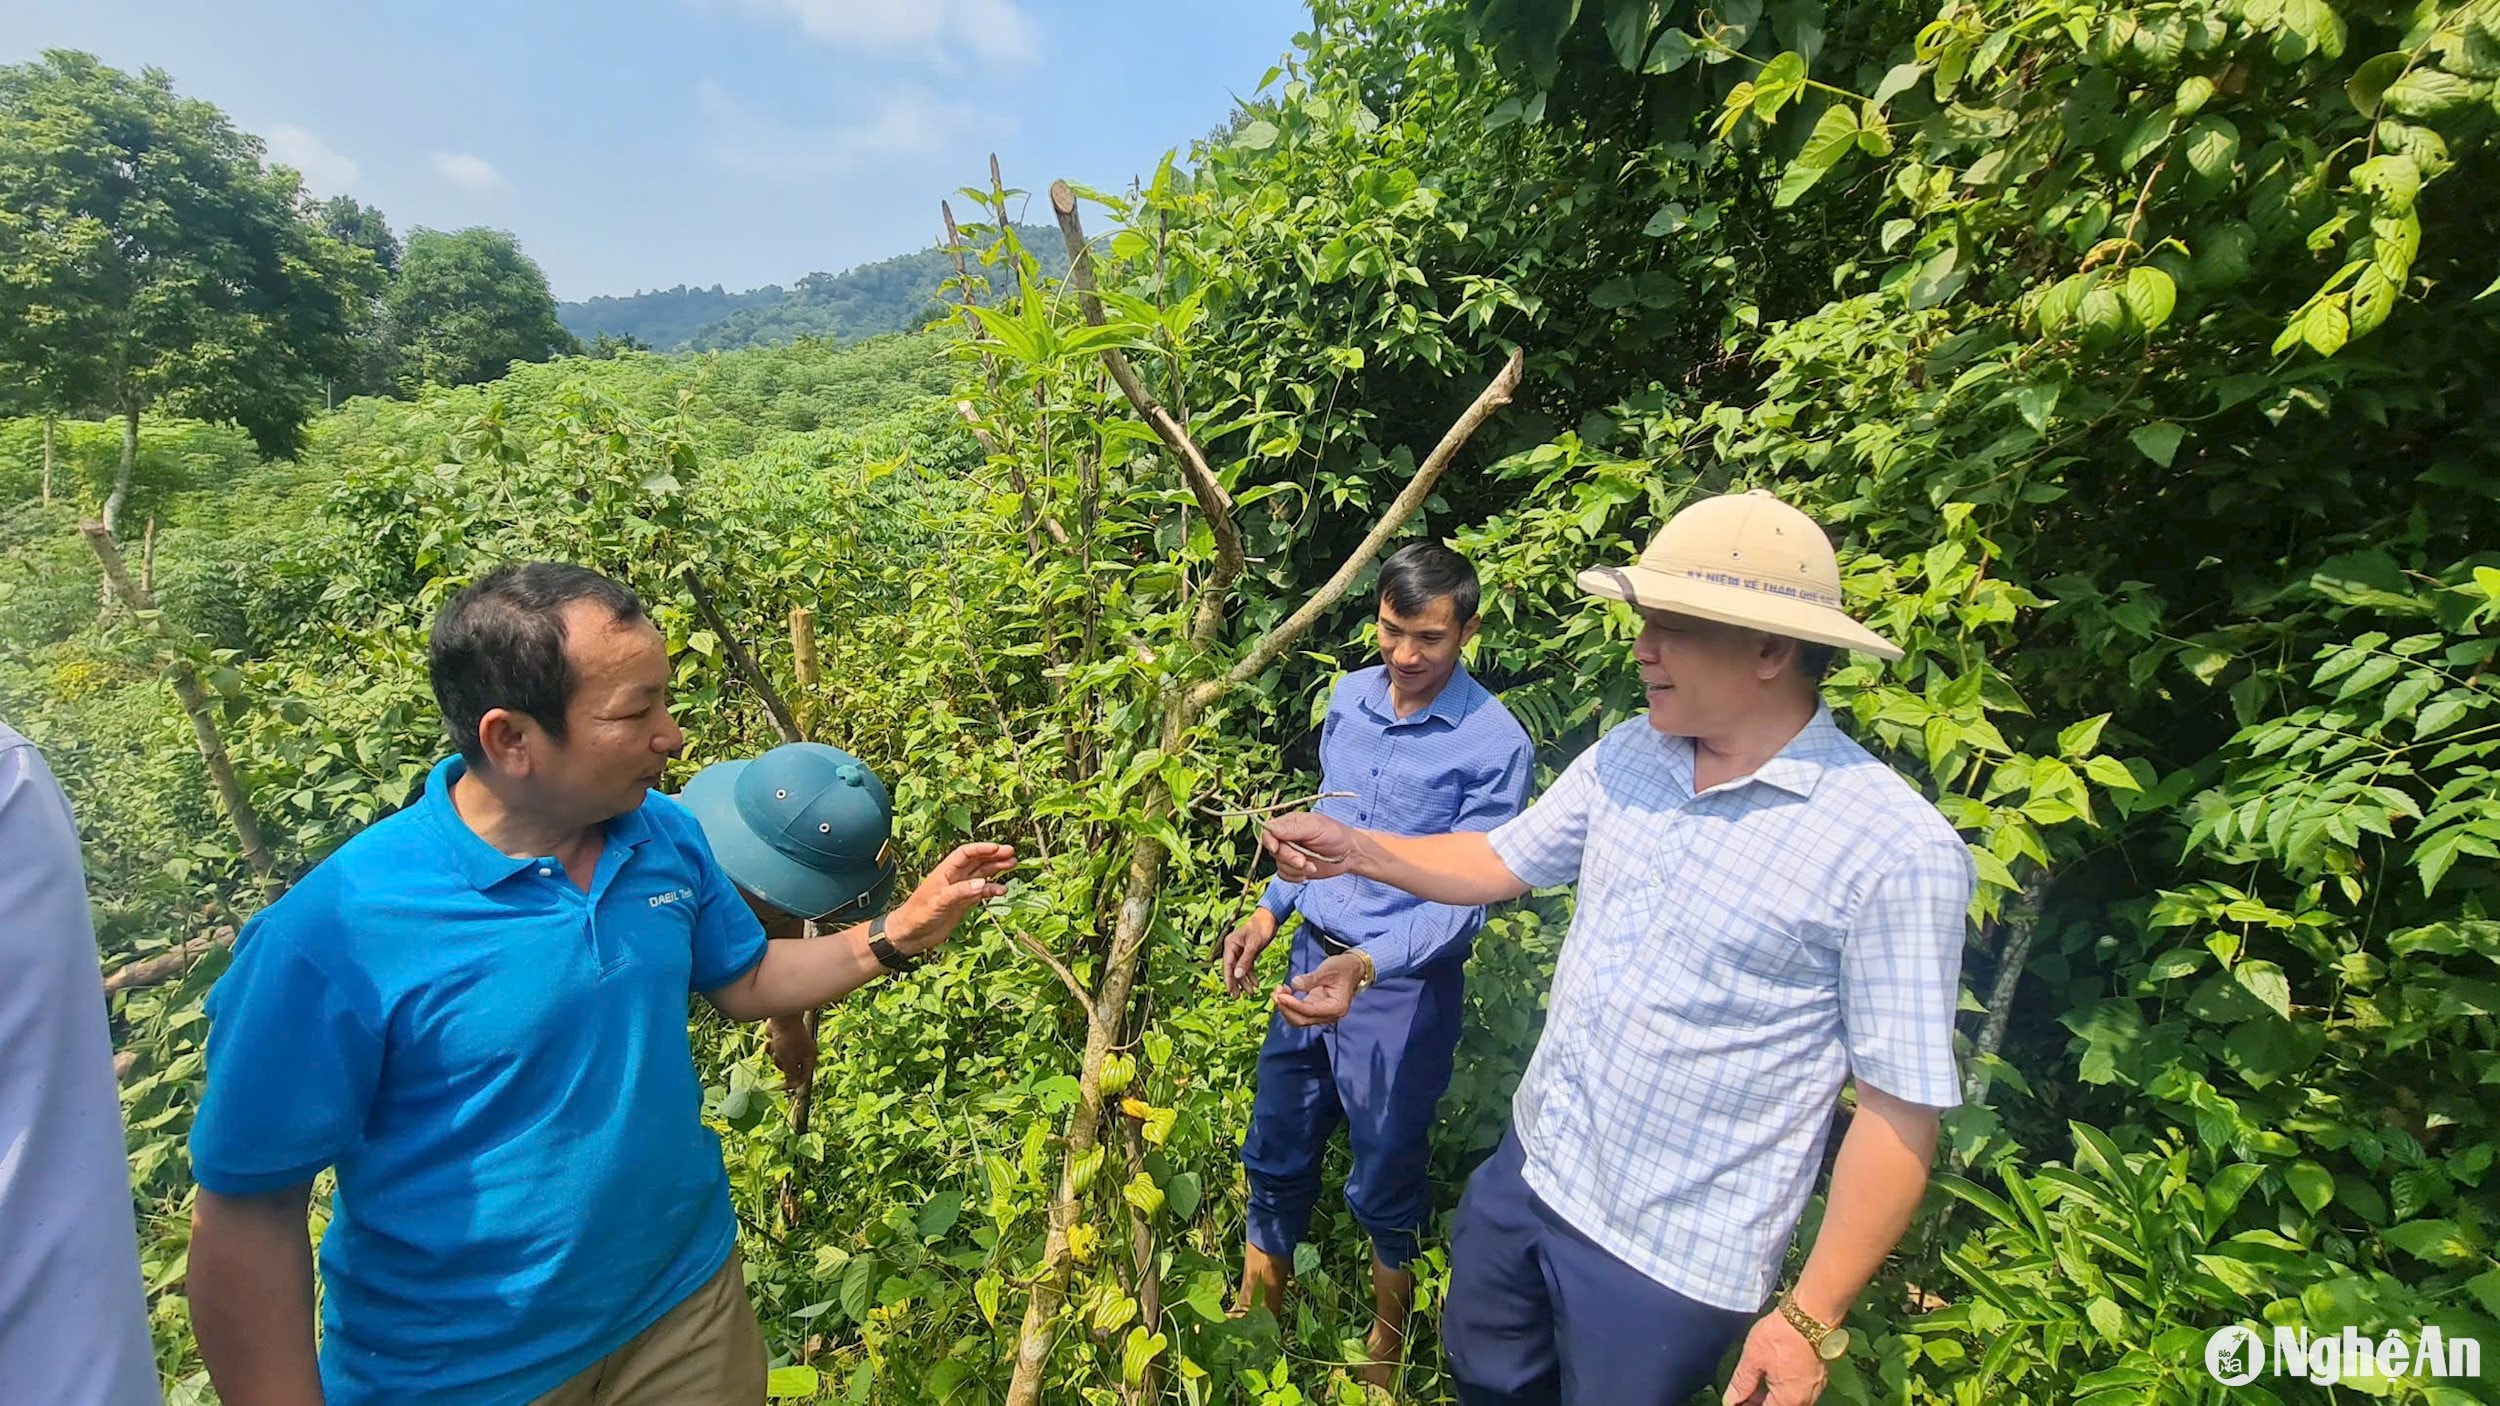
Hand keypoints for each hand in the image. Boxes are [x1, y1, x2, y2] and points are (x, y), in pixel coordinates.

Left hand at [765, 1013, 816, 1087]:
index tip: (782, 1088)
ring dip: (775, 1056)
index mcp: (809, 1057)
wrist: (781, 1018)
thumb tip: (792, 1088)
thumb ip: (791, 1076)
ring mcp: (791, 1046)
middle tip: (780, 1059)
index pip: (804, 1076)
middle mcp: (802, 1052)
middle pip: (790, 1069)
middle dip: (782, 1065)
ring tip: (776, 1047)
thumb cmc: (788, 1041)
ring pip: (780, 1060)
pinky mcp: (781, 1040)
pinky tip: (770, 1041)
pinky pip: (775, 1051)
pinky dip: (771, 1048)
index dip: (794, 1084)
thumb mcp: (789, 1062)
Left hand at [887, 842, 1016, 954]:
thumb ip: (960, 892)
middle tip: (1011, 853)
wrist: (910, 935)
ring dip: (996, 869)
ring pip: (981, 875)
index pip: (965, 853)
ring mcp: (960, 890)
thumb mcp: (938, 902)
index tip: (997, 848)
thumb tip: (983, 883)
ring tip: (1012, 865)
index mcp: (945, 871)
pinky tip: (1002, 891)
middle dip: (994, 856)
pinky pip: (981, 892)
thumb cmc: (917, 915)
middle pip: (977, 861)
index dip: (981, 849)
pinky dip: (992, 890)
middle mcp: (954, 878)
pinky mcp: (963, 903)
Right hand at [1220, 908, 1280, 996]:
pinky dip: (1251, 975)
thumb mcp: (1254, 944)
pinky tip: (1256, 983)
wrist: (1270, 917)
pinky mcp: (1248, 952)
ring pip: (1240, 969)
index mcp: (1230, 944)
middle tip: (1237, 997)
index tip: (1230, 991)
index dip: (1228, 979)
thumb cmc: (1261, 927)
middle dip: (1235, 983)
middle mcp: (1233, 948)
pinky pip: (1247, 966)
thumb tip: (1237, 975)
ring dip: (1245, 981)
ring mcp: (1240, 950)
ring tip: (1251, 993)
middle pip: (1232, 969)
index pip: (1227, 965)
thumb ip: (1245, 960)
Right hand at [1261, 811, 1361, 881]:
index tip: (1276, 849)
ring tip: (1313, 865)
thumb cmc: (1336, 835)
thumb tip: (1269, 827)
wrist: (1350, 854)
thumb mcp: (1315, 827)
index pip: (1268, 831)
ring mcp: (1289, 854)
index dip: (1270, 841)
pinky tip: (1309, 871)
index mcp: (1289, 823)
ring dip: (1296, 869)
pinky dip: (1296, 877)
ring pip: (1279, 865)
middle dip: (1289, 858)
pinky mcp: (1294, 868)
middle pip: (1273, 851)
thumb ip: (1292, 828)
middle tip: (1304, 861)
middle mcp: (1286, 838)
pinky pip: (1285, 875)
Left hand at [1272, 951, 1365, 1026]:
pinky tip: (1284, 992)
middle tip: (1275, 993)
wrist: (1353, 969)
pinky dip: (1289, 1006)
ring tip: (1278, 991)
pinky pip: (1299, 1013)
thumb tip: (1295, 984)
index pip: (1310, 1011)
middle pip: (1302, 1020)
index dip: (1293, 1004)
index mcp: (1336, 1007)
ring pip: (1298, 1019)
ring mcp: (1322, 1014)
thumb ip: (1311, 979)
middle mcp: (1329, 1016)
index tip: (1280, 995)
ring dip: (1285, 1008)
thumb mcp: (1328, 970)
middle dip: (1286, 1008)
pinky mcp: (1316, 1010)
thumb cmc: (1343, 968)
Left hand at [1722, 1309, 1827, 1405]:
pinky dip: (1782, 1387)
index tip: (1734, 1400)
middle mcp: (1804, 1400)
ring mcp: (1814, 1388)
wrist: (1811, 1314)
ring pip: (1787, 1400)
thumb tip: (1730, 1400)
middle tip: (1740, 1393)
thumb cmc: (1781, 1335)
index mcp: (1788, 1401)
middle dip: (1756, 1403)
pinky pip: (1797, 1390)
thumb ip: (1741, 1383)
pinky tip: (1770, 1374)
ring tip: (1752, 1382)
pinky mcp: (1818, 1376)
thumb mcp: (1753, 1358)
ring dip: (1769, 1396)